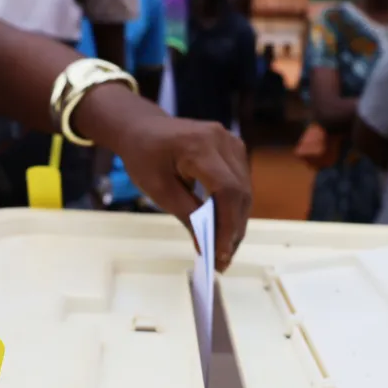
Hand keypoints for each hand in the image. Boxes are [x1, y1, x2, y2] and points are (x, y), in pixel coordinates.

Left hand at [117, 116, 252, 271]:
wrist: (143, 127)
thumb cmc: (144, 156)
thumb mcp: (158, 189)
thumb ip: (186, 214)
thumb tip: (207, 245)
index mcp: (199, 146)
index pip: (226, 189)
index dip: (227, 224)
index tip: (221, 253)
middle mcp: (222, 140)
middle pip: (240, 191)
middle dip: (233, 229)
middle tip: (223, 260)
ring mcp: (231, 142)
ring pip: (245, 190)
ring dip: (237, 222)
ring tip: (225, 249)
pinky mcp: (234, 148)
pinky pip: (241, 183)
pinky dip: (234, 207)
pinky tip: (225, 229)